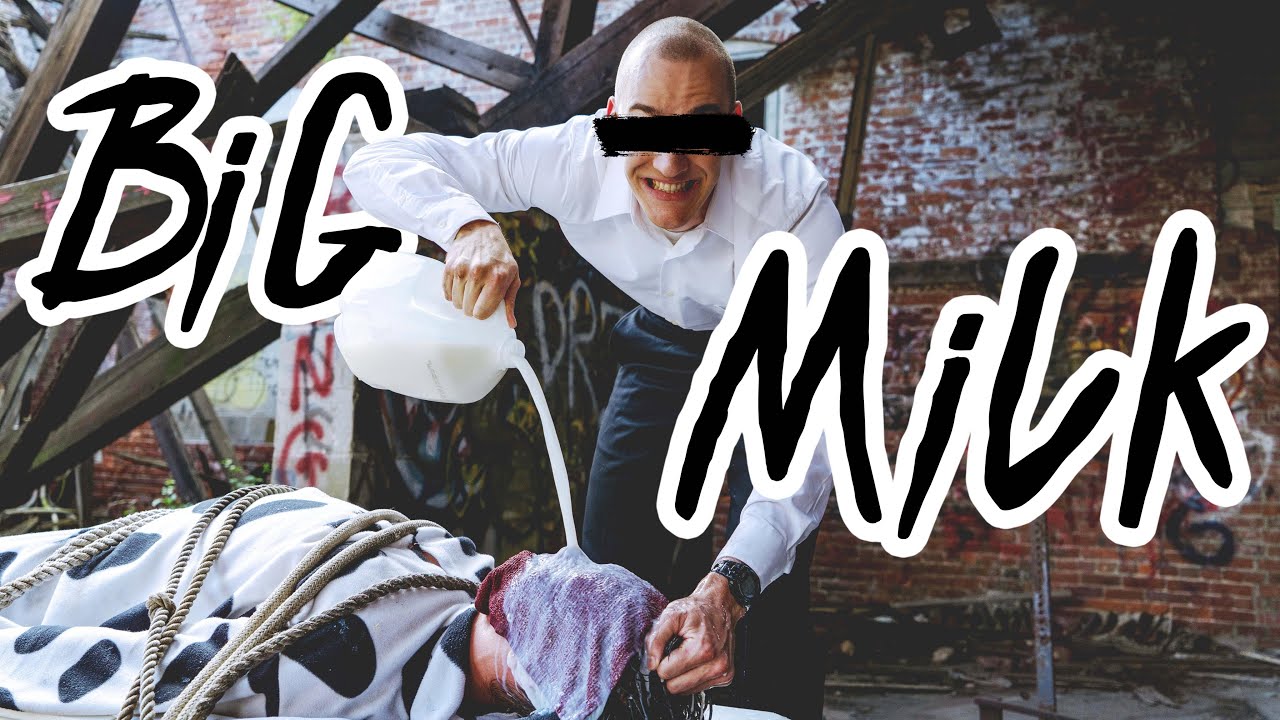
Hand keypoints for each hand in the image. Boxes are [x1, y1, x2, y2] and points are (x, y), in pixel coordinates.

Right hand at [443, 219, 519, 326]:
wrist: (480, 233)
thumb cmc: (500, 258)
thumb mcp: (512, 276)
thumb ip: (510, 301)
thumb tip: (511, 324)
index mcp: (497, 278)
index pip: (481, 313)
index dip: (483, 312)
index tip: (485, 306)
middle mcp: (479, 273)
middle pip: (467, 309)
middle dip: (473, 307)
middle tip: (478, 295)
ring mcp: (462, 270)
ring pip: (456, 303)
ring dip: (462, 300)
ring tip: (471, 288)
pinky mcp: (449, 267)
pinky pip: (447, 293)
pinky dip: (453, 293)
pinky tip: (461, 283)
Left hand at [644, 573, 746, 694]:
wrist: (720, 606)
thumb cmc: (697, 610)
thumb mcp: (671, 615)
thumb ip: (656, 639)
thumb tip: (651, 664)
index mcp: (702, 649)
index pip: (666, 673)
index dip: (661, 661)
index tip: (668, 649)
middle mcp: (716, 664)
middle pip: (675, 687)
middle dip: (671, 671)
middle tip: (676, 653)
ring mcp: (723, 673)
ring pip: (686, 691)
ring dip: (683, 675)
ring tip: (688, 655)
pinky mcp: (726, 678)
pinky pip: (698, 689)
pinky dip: (694, 676)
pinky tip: (698, 660)